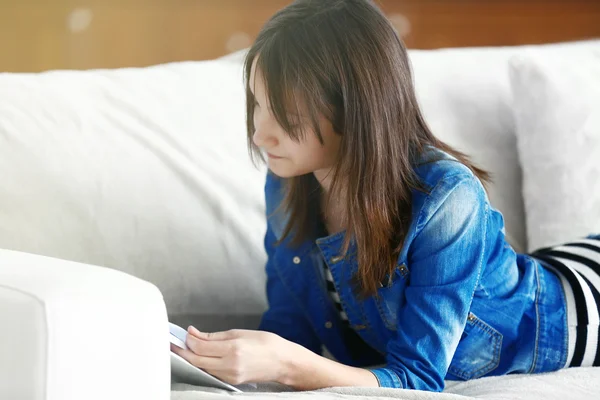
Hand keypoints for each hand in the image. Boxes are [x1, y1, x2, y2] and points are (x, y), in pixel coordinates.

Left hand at [170, 326, 293, 384]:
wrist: (283, 362)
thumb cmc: (267, 344)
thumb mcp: (240, 333)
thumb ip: (215, 336)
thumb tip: (195, 334)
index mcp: (233, 349)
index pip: (200, 347)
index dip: (189, 339)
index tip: (186, 332)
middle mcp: (230, 365)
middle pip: (197, 360)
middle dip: (184, 351)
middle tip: (175, 343)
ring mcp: (230, 376)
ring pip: (202, 367)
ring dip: (193, 357)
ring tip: (188, 347)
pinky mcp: (231, 381)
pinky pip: (212, 372)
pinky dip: (204, 363)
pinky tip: (203, 356)